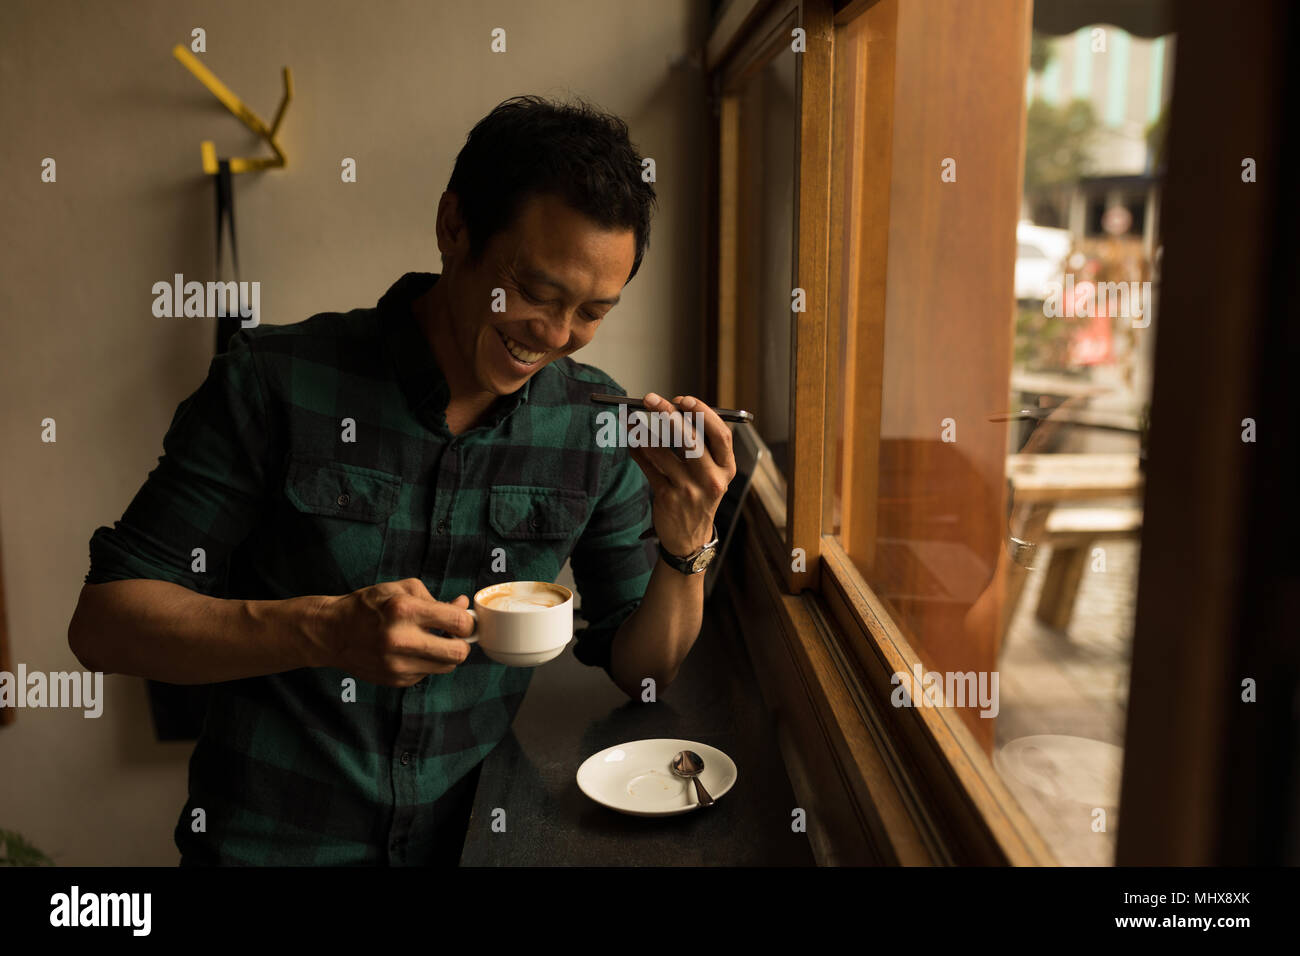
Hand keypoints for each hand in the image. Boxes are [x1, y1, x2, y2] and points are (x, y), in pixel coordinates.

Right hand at [305, 578, 474, 686]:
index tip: (464, 620)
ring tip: (432, 641)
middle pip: (458, 653)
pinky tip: (412, 651)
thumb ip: (436, 599)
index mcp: (405, 611)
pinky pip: (427, 674)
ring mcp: (397, 664)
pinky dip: (426, 663)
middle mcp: (401, 640)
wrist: (332, 632)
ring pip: (446, 667)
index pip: (458, 623)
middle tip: (454, 635)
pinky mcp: (395, 680)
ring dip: (445, 654)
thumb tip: (462, 606)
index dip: (468, 622)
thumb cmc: (368, 606)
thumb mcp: (401, 590)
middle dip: (462, 643)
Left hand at [627, 393, 737, 555]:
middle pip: (691, 439)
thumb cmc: (698, 495)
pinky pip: (648, 468)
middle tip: (650, 399)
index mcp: (727, 468)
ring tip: (632, 420)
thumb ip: (699, 444)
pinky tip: (631, 442)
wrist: (689, 539)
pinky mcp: (668, 499)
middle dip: (668, 414)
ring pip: (663, 452)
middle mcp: (712, 479)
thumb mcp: (709, 473)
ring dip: (644, 432)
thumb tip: (672, 408)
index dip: (701, 413)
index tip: (681, 399)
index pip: (720, 433)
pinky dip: (637, 451)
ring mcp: (690, 491)